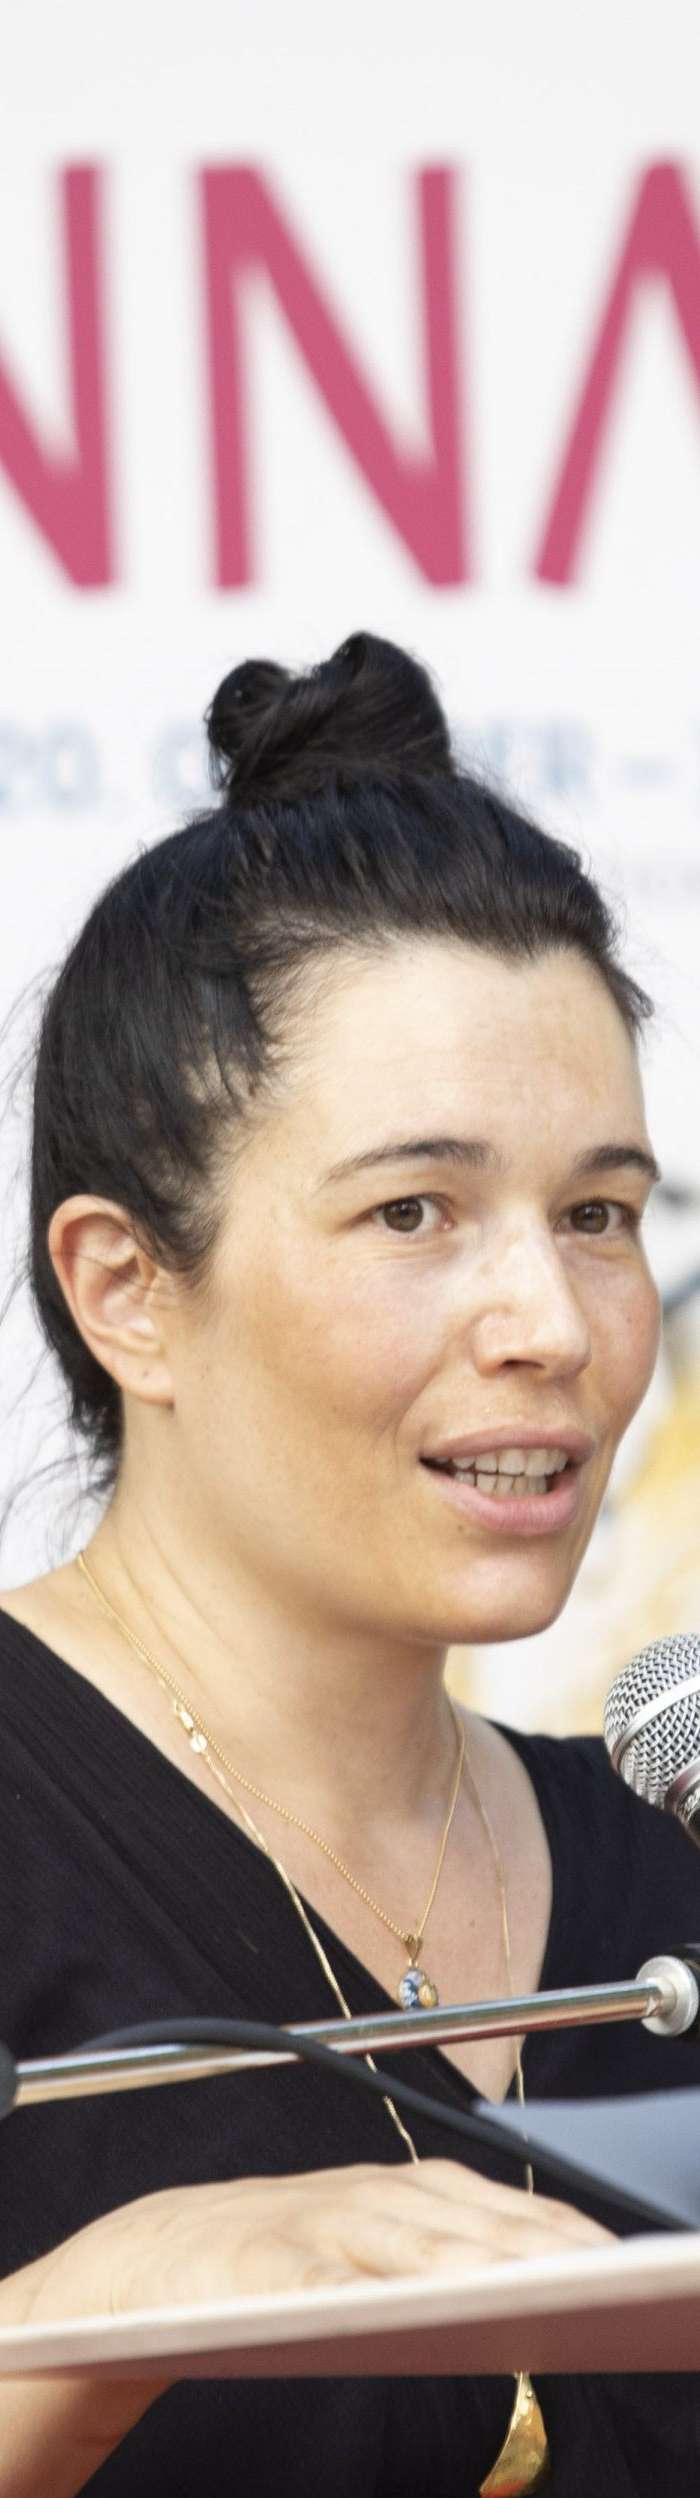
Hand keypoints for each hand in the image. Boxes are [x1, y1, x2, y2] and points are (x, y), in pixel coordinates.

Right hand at [27, 2158, 612, 2321]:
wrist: (145, 2257)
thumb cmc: (270, 2256)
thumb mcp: (355, 2240)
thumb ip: (429, 2250)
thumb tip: (524, 2279)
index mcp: (382, 2190)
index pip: (479, 2200)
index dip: (540, 2223)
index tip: (602, 2251)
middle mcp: (351, 2198)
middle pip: (452, 2222)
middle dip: (523, 2246)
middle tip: (588, 2272)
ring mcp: (302, 2227)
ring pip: (396, 2243)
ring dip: (462, 2262)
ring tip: (522, 2288)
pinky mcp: (255, 2266)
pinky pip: (311, 2279)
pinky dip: (352, 2289)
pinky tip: (392, 2307)